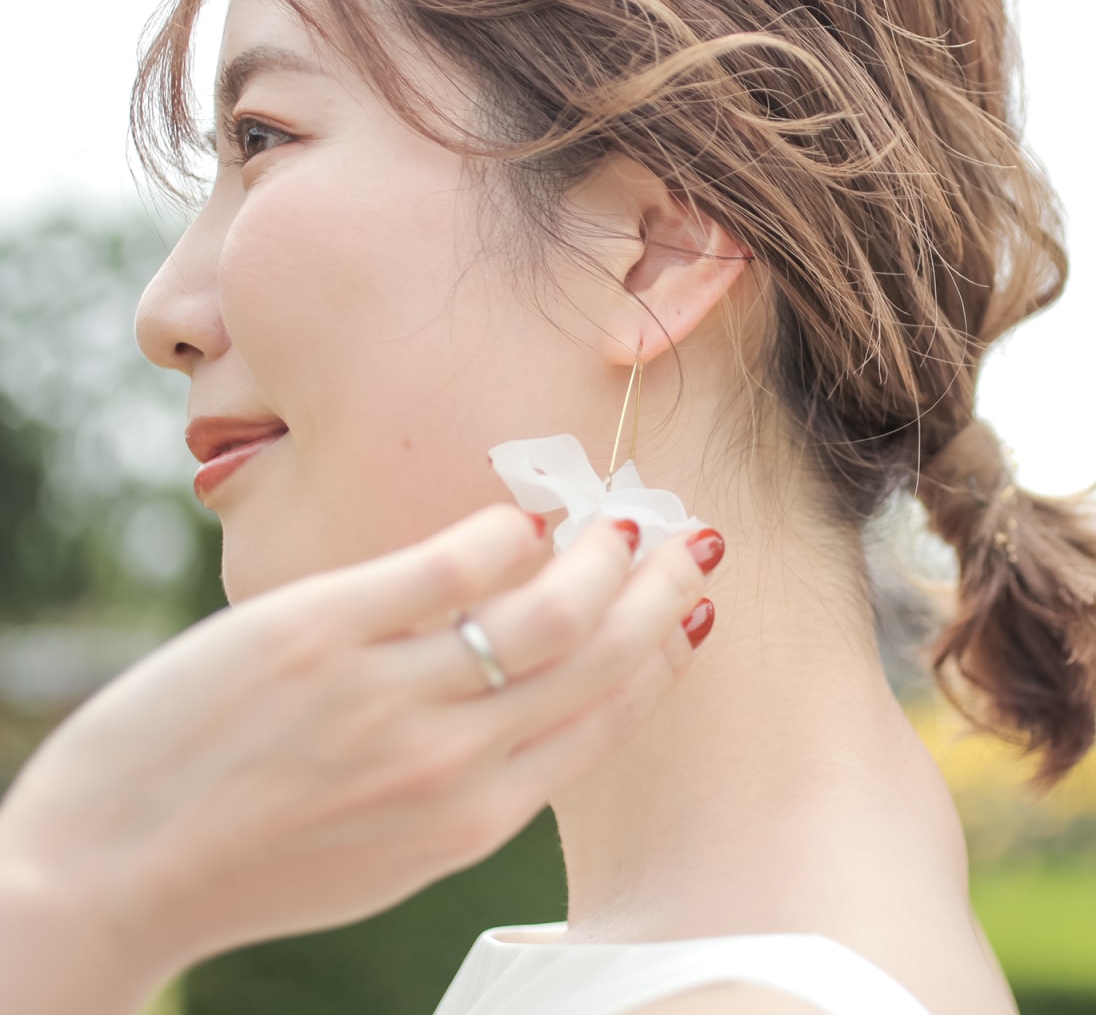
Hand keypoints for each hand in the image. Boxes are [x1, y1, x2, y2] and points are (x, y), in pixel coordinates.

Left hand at [0, 504, 719, 1008]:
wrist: (109, 875)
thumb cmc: (252, 867)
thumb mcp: (393, 855)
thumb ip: (471, 786)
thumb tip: (536, 707)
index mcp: (475, 818)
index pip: (609, 718)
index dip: (664, 654)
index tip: (691, 609)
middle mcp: (450, 759)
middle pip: (598, 654)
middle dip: (660, 590)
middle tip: (689, 541)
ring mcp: (386, 693)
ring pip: (544, 607)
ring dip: (602, 553)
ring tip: (618, 519)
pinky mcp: (319, 633)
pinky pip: (447, 565)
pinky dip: (502, 531)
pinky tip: (519, 516)